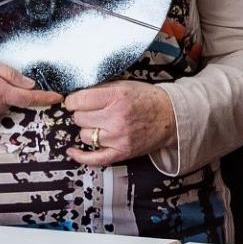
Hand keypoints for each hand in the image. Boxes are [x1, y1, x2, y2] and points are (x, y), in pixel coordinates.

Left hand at [62, 80, 176, 166]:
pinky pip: (94, 158)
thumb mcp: (124, 85)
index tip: (75, 101)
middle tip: (93, 112)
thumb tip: (75, 94)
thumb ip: (100, 89)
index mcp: (116, 96)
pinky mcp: (121, 152)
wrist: (170, 117)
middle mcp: (116, 117)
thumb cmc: (146, 99)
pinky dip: (80, 156)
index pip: (79, 100)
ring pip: (84, 135)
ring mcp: (118, 137)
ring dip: (88, 130)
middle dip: (82, 114)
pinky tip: (72, 151)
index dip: (73, 100)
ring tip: (100, 125)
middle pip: (79, 118)